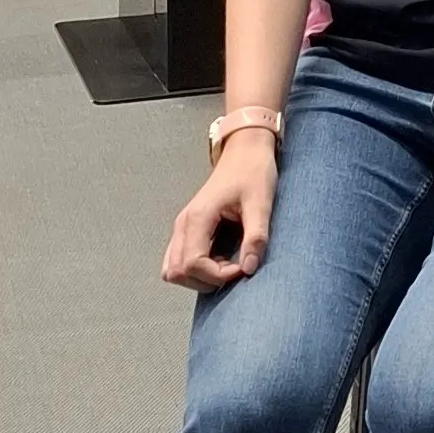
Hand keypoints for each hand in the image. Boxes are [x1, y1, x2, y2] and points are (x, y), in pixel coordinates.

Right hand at [162, 134, 277, 291]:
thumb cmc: (253, 173)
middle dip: (206, 280)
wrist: (245, 152)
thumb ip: (256, 236)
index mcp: (197, 218)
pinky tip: (222, 259)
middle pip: (175, 272)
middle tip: (236, 268)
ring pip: (172, 269)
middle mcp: (183, 224)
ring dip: (199, 277)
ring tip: (229, 265)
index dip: (217, 275)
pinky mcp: (188, 228)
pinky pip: (179, 259)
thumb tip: (249, 267)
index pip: (192, 264)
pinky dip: (197, 269)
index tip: (243, 266)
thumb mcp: (261, 204)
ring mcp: (182, 227)